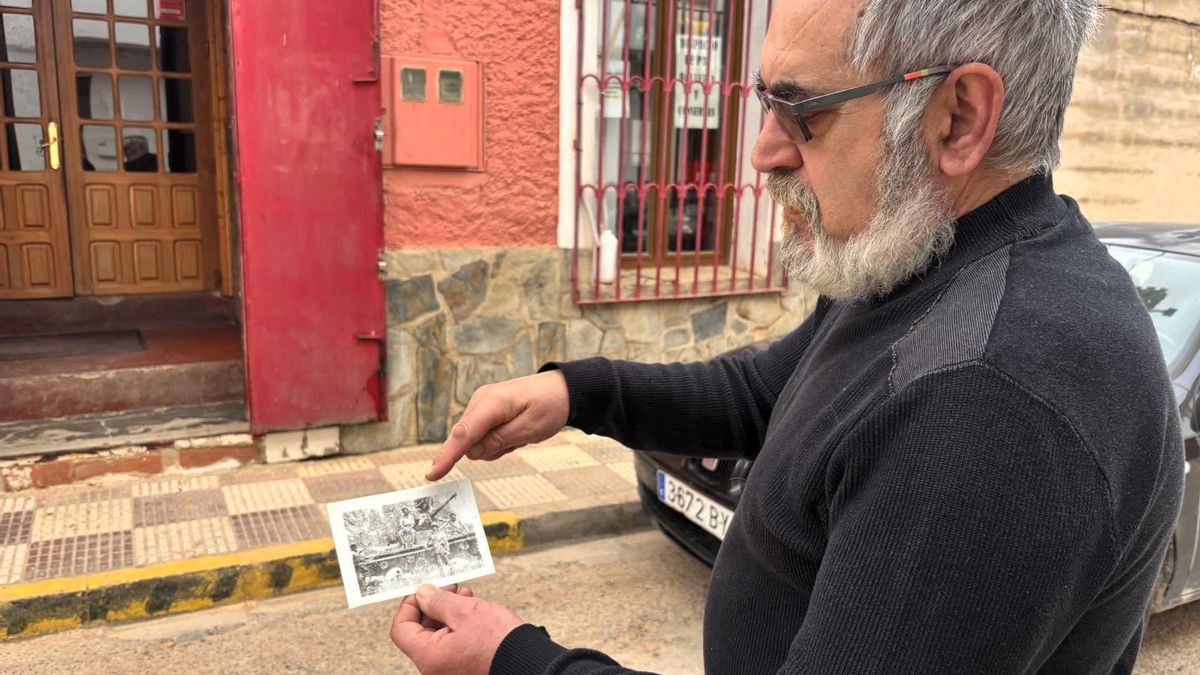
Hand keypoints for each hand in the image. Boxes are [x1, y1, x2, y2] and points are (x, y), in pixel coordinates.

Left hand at [391, 584, 524, 673]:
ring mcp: (448, 668)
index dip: (410, 605)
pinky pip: (450, 642)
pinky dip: (457, 625)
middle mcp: (435, 667)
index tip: (423, 591)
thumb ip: (438, 601)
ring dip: (448, 612)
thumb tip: (422, 594)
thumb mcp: (466, 611)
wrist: (527, 661)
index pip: (401, 629)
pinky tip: (472, 611)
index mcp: (430, 657)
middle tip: (450, 589)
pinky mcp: (462, 666)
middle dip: (433, 606)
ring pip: (437, 635)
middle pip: (419, 631)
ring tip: (466, 598)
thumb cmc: (500, 643)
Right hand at [426, 371, 568, 479]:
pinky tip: (515, 431)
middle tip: (519, 439)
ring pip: (477, 441)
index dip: (447, 456)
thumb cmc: (549, 405)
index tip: (431, 475)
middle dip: (491, 448)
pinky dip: (499, 439)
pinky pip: (483, 435)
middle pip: (468, 440)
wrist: (561, 389)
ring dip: (497, 445)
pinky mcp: (485, 411)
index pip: (463, 434)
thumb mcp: (530, 429)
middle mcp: (480, 401)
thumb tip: (471, 453)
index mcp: (491, 403)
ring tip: (520, 433)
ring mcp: (481, 405)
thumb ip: (499, 441)